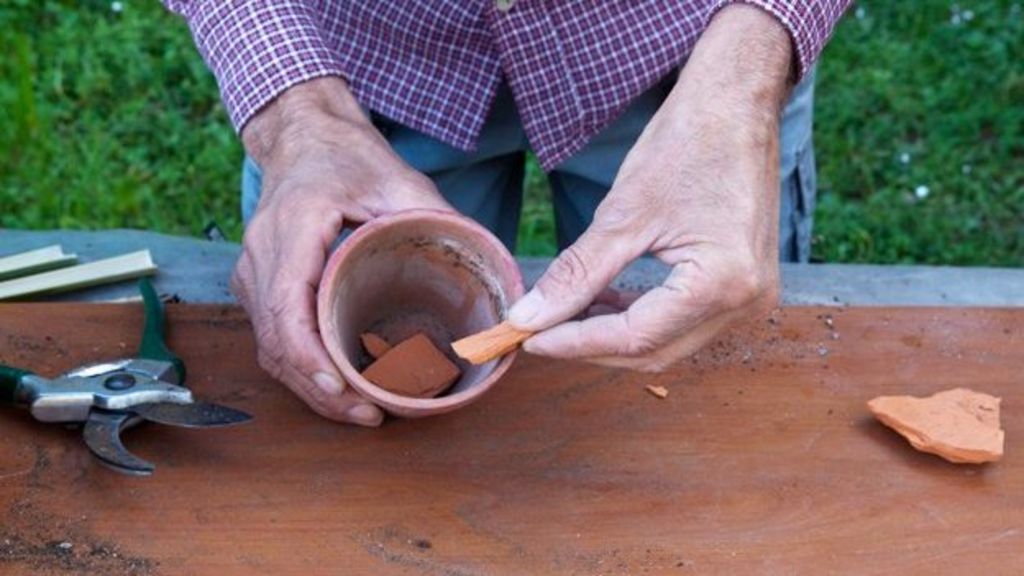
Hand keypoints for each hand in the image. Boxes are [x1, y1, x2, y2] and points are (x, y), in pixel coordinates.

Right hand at [233, 77, 452, 423]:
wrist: (304, 137)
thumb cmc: (348, 157)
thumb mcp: (399, 181)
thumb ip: (437, 219)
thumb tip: (487, 264)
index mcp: (293, 228)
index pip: (286, 310)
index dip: (310, 360)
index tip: (343, 392)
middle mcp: (262, 255)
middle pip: (275, 343)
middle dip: (319, 390)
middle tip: (368, 416)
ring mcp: (253, 272)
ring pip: (269, 348)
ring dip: (310, 387)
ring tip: (359, 411)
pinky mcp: (256, 285)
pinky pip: (272, 338)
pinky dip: (302, 368)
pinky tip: (337, 387)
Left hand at [508, 5, 792, 369]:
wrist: (737, 105)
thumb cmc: (687, 144)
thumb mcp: (622, 213)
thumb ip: (575, 274)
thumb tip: (528, 316)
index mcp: (722, 284)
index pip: (634, 337)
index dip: (574, 343)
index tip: (526, 337)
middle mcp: (746, 303)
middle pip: (653, 351)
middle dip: (591, 345)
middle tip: (539, 330)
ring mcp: (751, 298)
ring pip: (668, 343)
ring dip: (615, 334)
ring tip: (565, 312)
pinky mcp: (745, 287)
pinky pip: (685, 321)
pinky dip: (642, 317)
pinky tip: (604, 301)